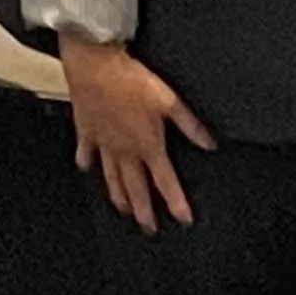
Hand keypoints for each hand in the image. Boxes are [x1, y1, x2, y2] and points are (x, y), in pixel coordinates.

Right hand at [60, 36, 210, 232]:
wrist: (95, 66)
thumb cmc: (131, 81)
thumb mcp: (169, 100)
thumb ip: (190, 125)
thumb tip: (209, 144)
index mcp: (148, 145)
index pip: (166, 182)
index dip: (176, 203)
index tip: (183, 220)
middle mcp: (125, 151)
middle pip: (136, 189)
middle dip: (144, 212)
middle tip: (148, 228)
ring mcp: (104, 144)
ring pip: (112, 179)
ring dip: (119, 197)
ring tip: (123, 211)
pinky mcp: (86, 132)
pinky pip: (87, 154)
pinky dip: (87, 163)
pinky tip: (87, 169)